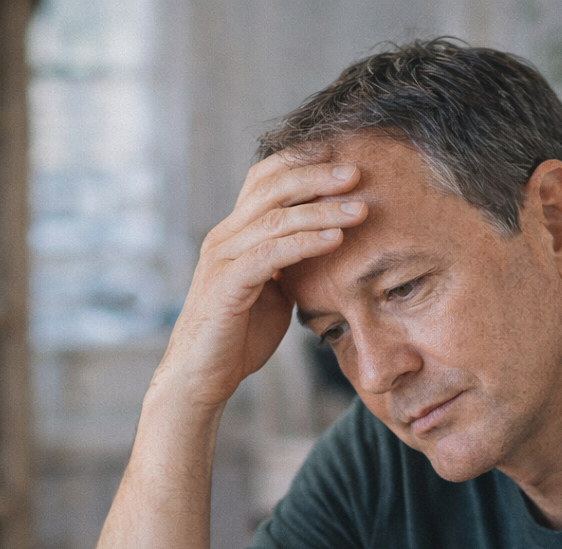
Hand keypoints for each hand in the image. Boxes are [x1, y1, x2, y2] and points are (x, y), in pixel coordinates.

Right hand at [156, 151, 367, 408]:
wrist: (201, 378)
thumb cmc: (237, 338)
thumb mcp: (270, 292)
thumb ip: (288, 265)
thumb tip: (324, 248)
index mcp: (234, 234)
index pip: (264, 179)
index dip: (301, 161)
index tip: (341, 156)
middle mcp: (224, 238)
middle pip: (272, 187)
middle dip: (317, 176)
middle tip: (357, 172)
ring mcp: (222, 259)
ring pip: (275, 218)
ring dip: (322, 210)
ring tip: (359, 209)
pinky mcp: (226, 285)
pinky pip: (270, 254)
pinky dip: (305, 244)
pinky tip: (336, 240)